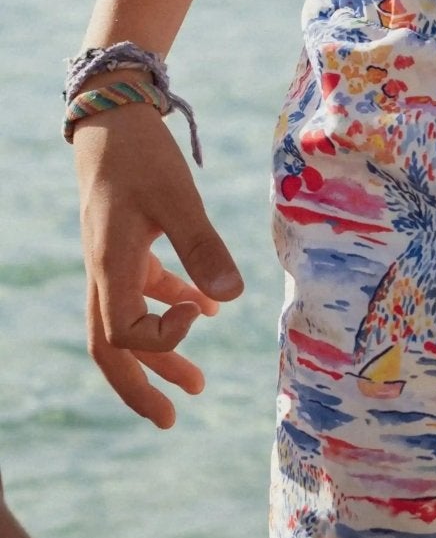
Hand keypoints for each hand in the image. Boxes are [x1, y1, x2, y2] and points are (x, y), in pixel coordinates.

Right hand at [73, 106, 243, 427]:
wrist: (113, 116)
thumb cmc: (142, 154)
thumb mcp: (179, 198)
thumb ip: (203, 246)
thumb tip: (230, 299)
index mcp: (110, 267)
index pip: (124, 333)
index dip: (164, 338)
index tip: (202, 312)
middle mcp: (103, 272)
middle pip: (109, 349)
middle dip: (139, 387)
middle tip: (171, 421)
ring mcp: (111, 261)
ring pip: (126, 323)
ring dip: (159, 355)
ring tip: (197, 385)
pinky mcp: (125, 244)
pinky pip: (141, 291)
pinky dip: (170, 307)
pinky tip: (207, 310)